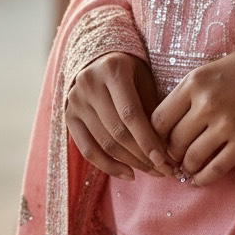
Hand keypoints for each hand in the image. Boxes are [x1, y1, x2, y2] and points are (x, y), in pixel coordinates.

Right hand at [65, 52, 171, 180]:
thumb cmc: (130, 72)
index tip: (164, 160)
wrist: (99, 60)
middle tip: (164, 170)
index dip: (147, 140)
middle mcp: (89, 83)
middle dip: (142, 155)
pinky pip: (87, 150)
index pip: (131, 113)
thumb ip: (152, 108)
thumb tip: (166, 148)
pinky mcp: (68, 116)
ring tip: (152, 172)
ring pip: (104, 143)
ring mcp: (75, 101)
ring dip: (130, 163)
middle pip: (117, 131)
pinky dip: (108, 166)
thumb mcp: (145, 80)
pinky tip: (128, 174)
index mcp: (113, 69)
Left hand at [151, 42, 234, 186]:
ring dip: (186, 167)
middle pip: (174, 141)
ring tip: (188, 166)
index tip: (159, 141)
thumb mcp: (208, 73)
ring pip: (192, 158)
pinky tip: (199, 178)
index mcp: (194, 82)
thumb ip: (186, 98)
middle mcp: (208, 103)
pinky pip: (215, 169)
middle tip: (174, 156)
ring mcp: (227, 123)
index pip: (159, 119)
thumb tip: (164, 132)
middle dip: (171, 153)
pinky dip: (203, 179)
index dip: (154, 136)